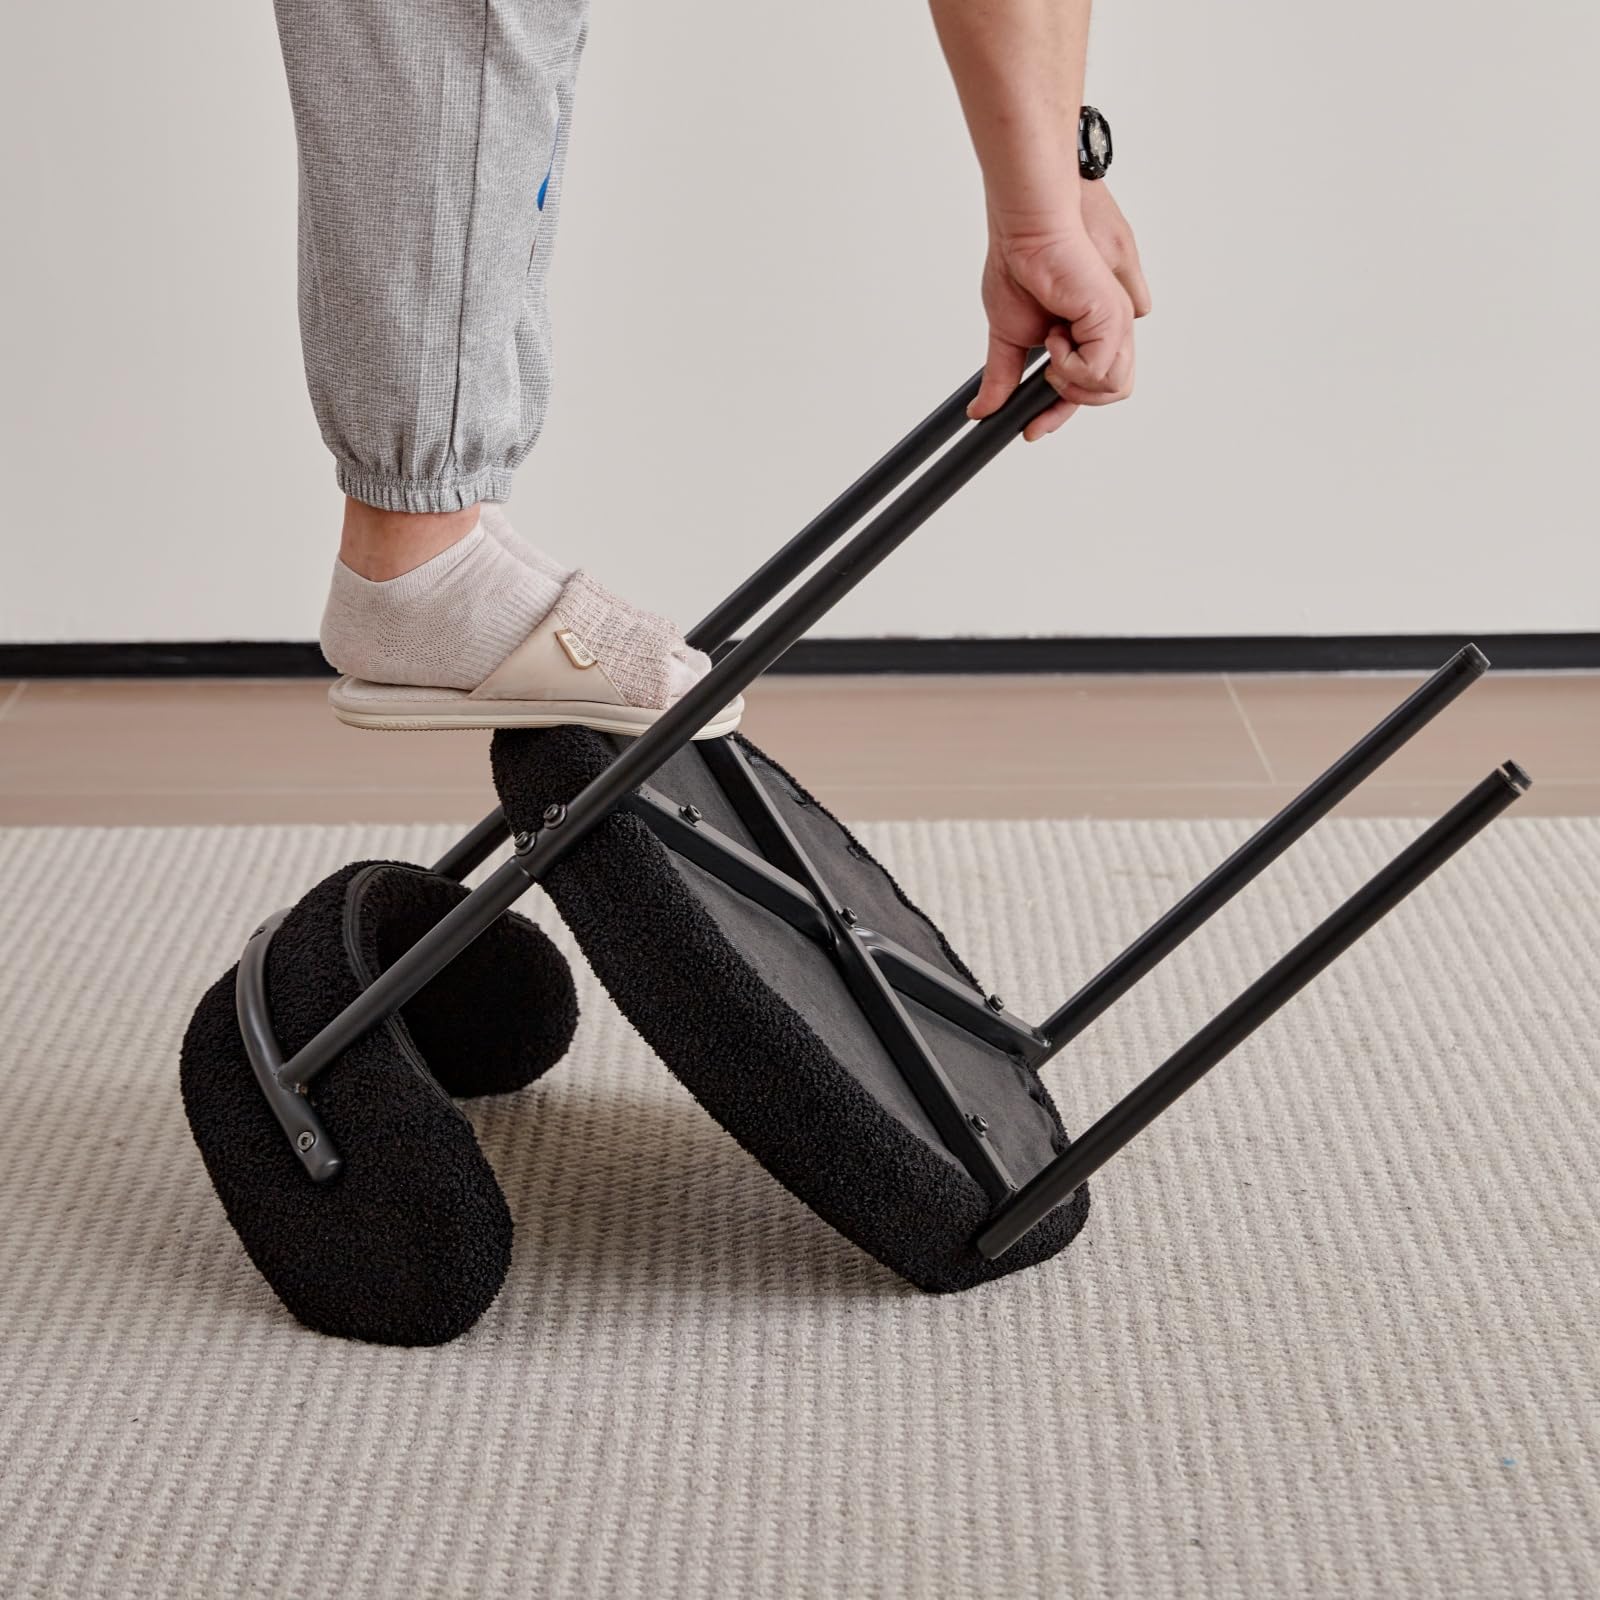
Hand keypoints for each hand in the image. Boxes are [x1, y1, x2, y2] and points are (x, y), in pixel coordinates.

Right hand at [970, 185, 1151, 441]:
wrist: (1025, 232)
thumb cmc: (1020, 266)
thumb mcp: (1007, 336)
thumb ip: (1002, 376)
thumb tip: (980, 410)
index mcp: (1088, 334)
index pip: (1088, 388)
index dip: (1059, 414)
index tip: (1030, 430)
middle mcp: (1109, 330)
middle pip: (1112, 391)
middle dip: (1072, 399)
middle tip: (1046, 377)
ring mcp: (1116, 323)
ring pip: (1113, 387)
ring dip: (1072, 380)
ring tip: (1051, 346)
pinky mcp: (1113, 317)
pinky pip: (1100, 371)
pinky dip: (1072, 366)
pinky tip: (1054, 337)